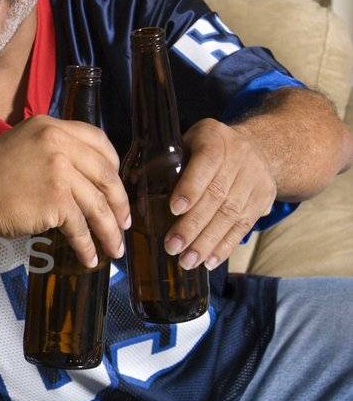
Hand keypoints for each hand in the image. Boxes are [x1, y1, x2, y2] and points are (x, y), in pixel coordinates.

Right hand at [0, 116, 129, 267]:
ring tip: (114, 248)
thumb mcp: (20, 146)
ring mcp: (58, 169)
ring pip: (97, 204)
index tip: (116, 186)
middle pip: (105, 173)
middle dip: (119, 202)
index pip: (98, 139)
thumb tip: (87, 173)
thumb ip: (52, 148)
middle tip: (124, 222)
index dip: (113, 164)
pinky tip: (90, 258)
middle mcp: (57, 141)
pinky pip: (80, 226)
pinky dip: (87, 245)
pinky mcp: (55, 199)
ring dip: (109, 230)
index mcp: (50, 125)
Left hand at [165, 118, 276, 269]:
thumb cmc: (207, 148)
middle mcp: (240, 157)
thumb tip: (136, 184)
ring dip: (207, 242)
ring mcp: (255, 179)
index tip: (174, 209)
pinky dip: (225, 246)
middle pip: (217, 196)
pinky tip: (209, 261)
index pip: (206, 162)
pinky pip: (244, 226)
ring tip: (188, 261)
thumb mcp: (187, 143)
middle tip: (172, 247)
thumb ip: (166, 161)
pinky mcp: (264, 199)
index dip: (191, 187)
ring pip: (231, 214)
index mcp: (215, 139)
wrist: (257, 147)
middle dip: (193, 225)